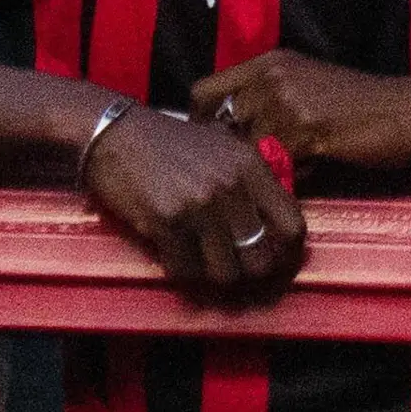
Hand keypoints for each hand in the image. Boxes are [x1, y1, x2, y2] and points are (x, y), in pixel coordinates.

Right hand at [84, 103, 305, 300]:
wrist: (117, 135)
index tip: (278, 262)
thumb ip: (253, 180)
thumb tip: (272, 222)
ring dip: (216, 275)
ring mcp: (197, 207)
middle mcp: (230, 188)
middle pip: (260, 257)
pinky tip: (179, 259)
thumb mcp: (226, 148)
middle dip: (251, 271)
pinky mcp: (164, 223)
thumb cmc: (172, 143)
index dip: (288, 253)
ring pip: (225, 271)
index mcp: (252, 168)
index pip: (292, 225)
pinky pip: (186, 269)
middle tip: (240, 271)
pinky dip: (184, 272)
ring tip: (207, 265)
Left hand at [194, 52, 410, 178]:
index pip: (202, 91)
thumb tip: (225, 139)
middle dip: (233, 152)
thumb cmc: (367, 106)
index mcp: (272, 61)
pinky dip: (288, 175)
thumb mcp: (311, 90)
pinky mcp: (307, 129)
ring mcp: (289, 100)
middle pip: (218, 127)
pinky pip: (273, 165)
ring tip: (296, 167)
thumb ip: (270, 103)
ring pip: (244, 150)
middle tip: (258, 167)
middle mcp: (274, 75)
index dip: (200, 123)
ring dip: (263, 166)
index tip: (216, 146)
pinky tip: (314, 169)